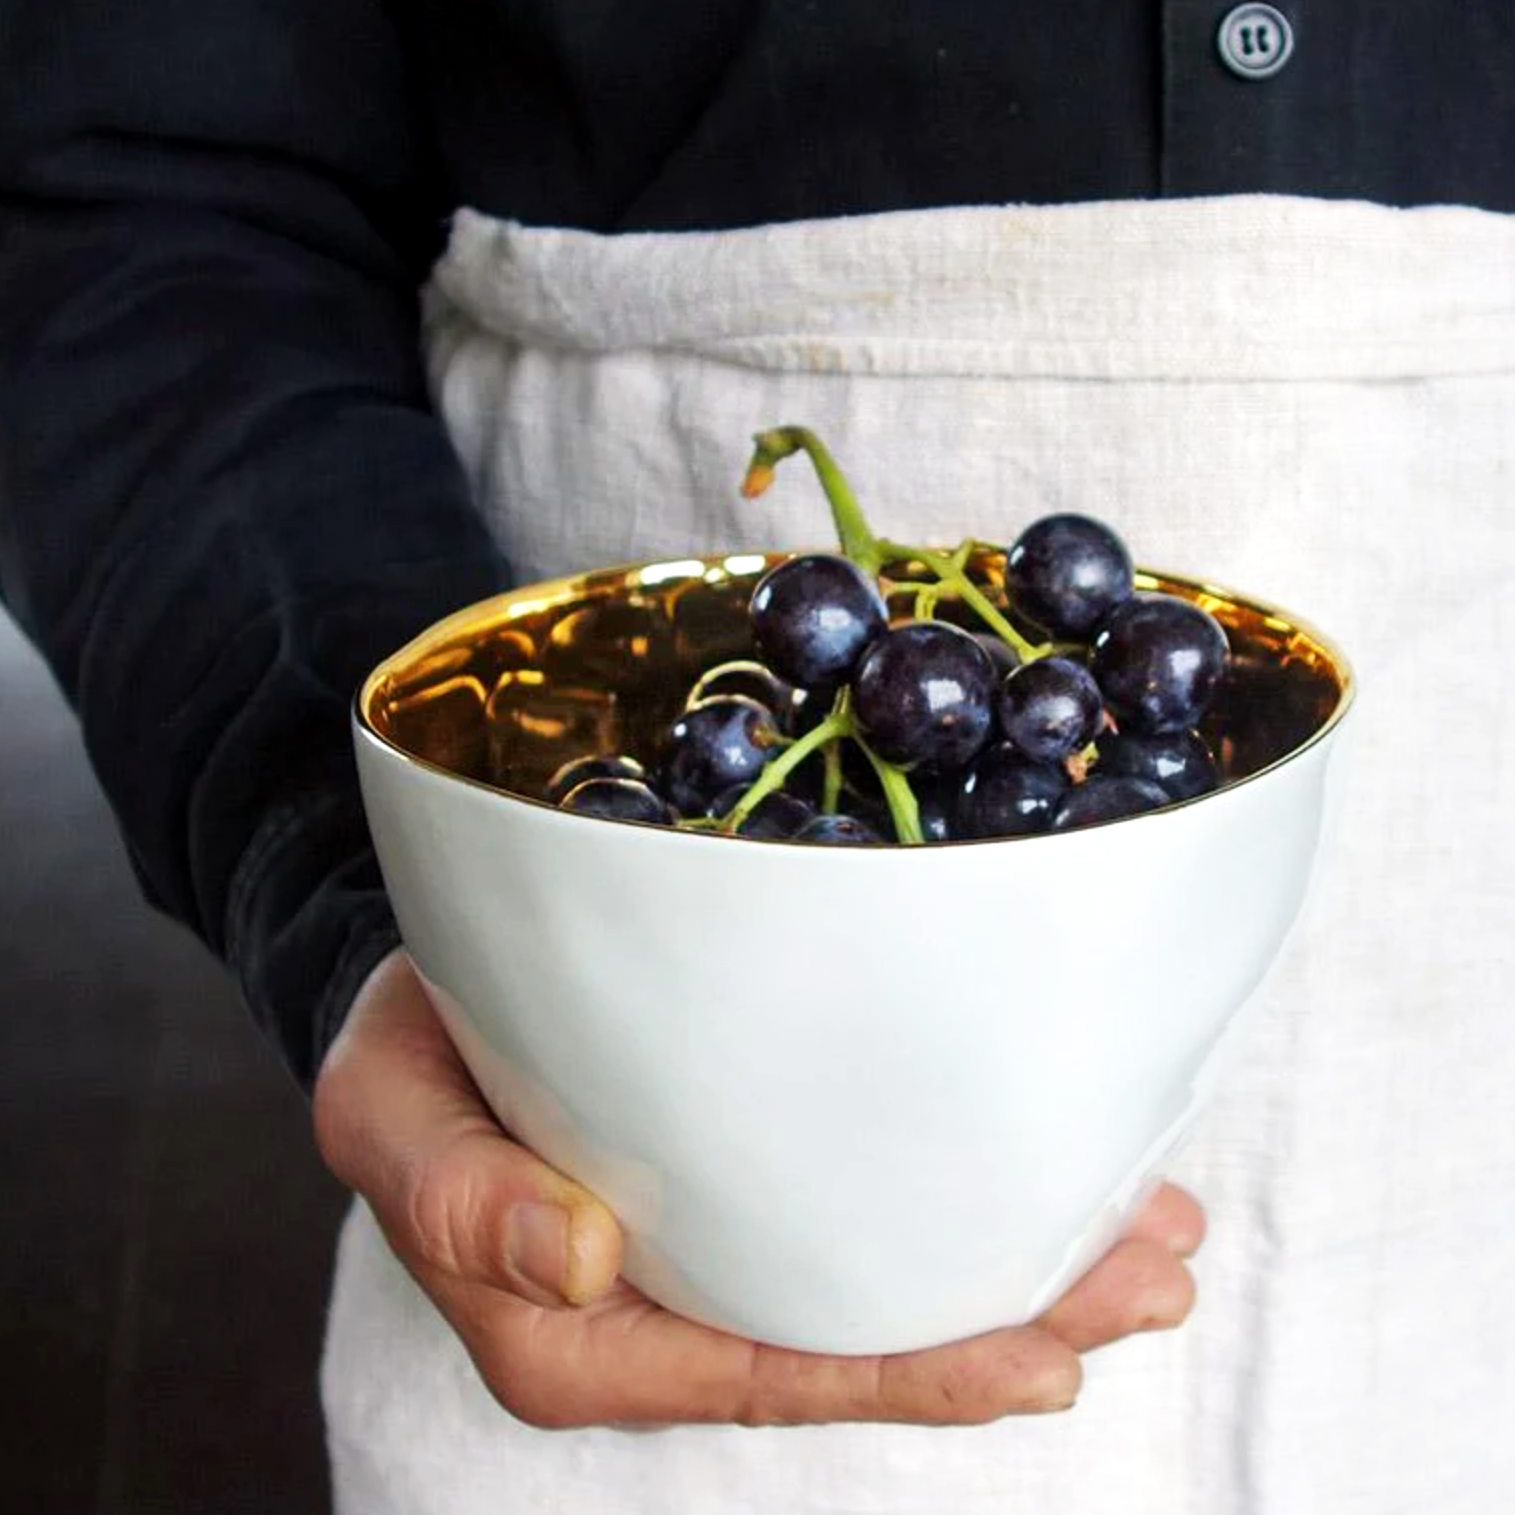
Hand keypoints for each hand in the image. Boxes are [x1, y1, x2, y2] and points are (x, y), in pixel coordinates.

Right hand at [314, 950, 1202, 1429]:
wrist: (423, 1011)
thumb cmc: (405, 1070)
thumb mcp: (388, 1120)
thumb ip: (460, 1199)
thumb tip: (579, 1262)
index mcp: (581, 1335)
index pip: (769, 1370)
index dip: (907, 1375)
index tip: (1048, 1355)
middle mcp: (665, 1317)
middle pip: (858, 1342)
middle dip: (1014, 1319)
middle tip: (1152, 1276)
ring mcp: (715, 1256)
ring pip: (882, 1284)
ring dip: (1021, 1261)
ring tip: (1148, 1234)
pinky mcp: (742, 1186)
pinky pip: (863, 1215)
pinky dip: (964, 1196)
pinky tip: (1049, 1175)